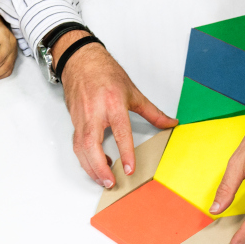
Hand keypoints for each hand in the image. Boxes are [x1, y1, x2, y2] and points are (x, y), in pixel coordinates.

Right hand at [56, 31, 177, 187]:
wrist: (81, 61)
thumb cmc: (105, 73)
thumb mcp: (133, 92)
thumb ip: (153, 112)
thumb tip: (170, 123)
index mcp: (113, 104)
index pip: (120, 132)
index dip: (125, 152)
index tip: (128, 169)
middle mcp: (95, 112)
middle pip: (91, 145)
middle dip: (99, 167)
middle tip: (110, 182)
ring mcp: (82, 118)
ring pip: (80, 148)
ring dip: (90, 167)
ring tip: (103, 180)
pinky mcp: (74, 122)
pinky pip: (77, 144)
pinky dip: (85, 158)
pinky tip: (96, 165)